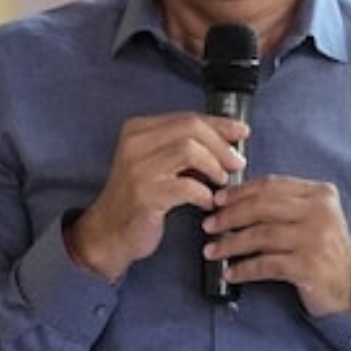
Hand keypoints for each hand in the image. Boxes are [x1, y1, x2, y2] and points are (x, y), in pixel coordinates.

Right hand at [67, 112, 247, 282]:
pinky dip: (204, 194)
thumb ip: (183, 146)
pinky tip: (207, 203)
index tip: (242, 132)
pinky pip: (187, 186)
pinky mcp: (144, 194)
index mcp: (138, 129)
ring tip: (222, 182)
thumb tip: (228, 139)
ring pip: (189, 150)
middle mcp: (134, 143)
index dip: (219, 124)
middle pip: (190, 128)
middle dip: (221, 144)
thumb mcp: (156, 162)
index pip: (187, 117)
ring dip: (214, 166)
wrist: (108, 232)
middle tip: (237, 162)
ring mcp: (137, 168)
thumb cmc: (139, 197)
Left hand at [202, 175, 350, 316]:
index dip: (240, 191)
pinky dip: (244, 268)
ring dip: (231, 243)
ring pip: (261, 235)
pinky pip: (266, 264)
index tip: (217, 199)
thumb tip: (233, 201)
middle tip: (209, 225)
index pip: (271, 185)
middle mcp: (320, 212)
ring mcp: (315, 239)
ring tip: (212, 251)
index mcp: (320, 194)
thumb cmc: (324, 249)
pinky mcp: (308, 266)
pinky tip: (231, 272)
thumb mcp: (313, 217)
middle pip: (263, 206)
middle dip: (230, 215)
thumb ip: (284, 204)